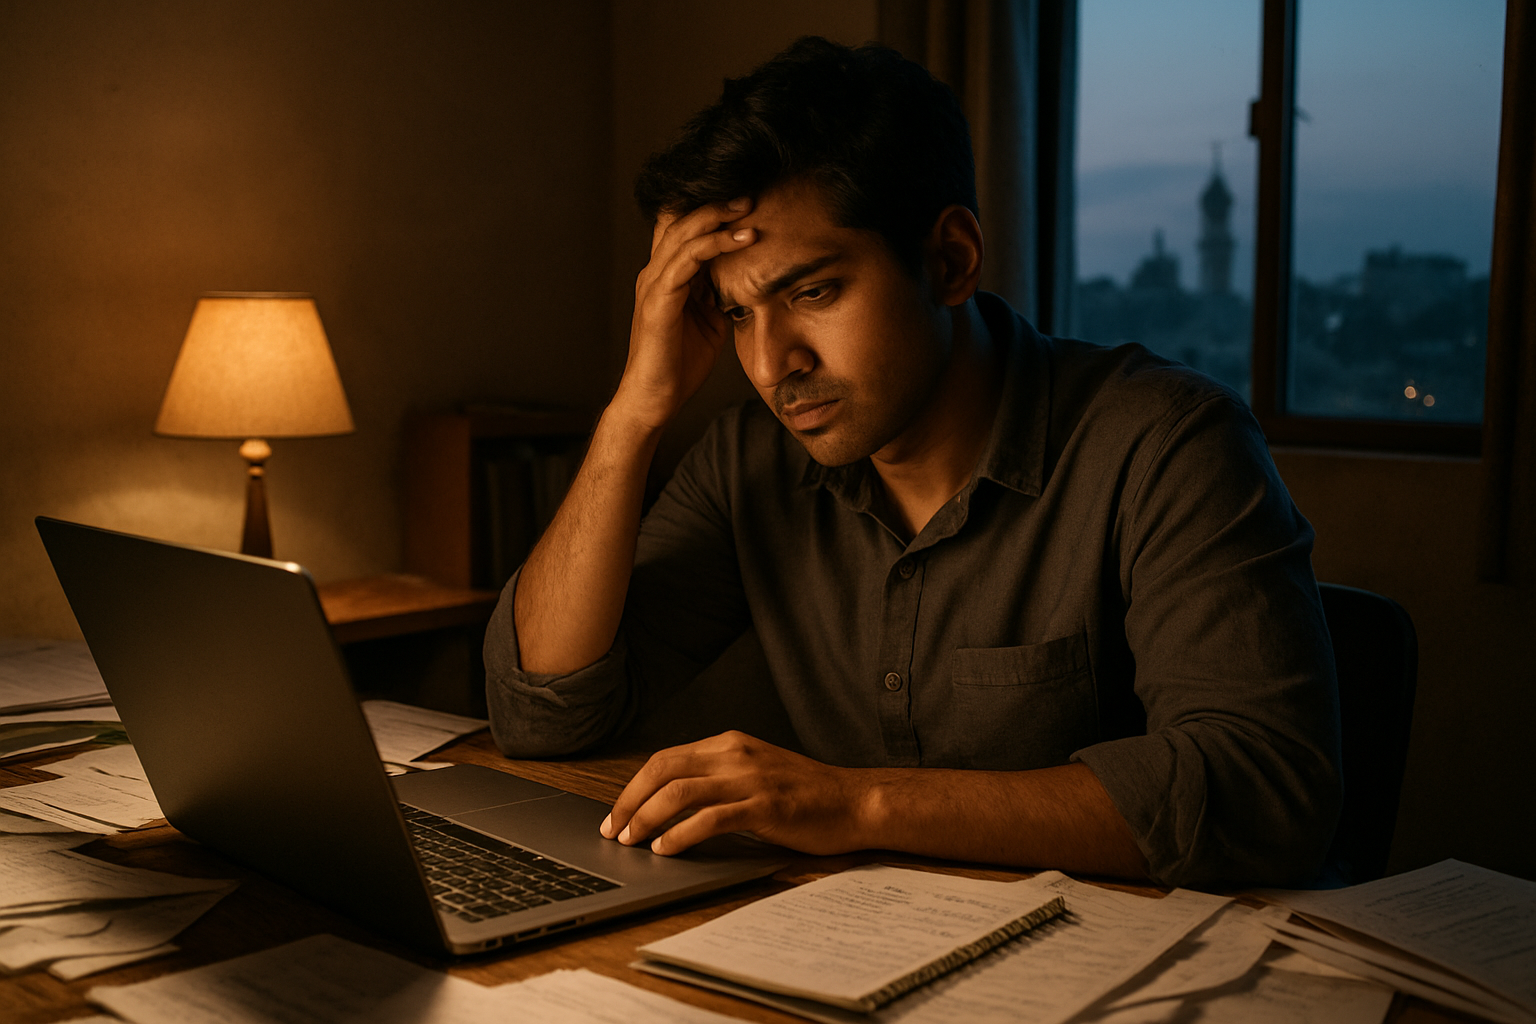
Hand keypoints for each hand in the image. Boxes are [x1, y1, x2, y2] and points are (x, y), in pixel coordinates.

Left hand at [600, 731, 871, 855]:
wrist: (855, 802)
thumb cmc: (807, 794)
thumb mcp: (756, 773)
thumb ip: (718, 780)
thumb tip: (670, 805)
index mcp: (729, 744)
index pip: (666, 759)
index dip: (634, 786)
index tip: (617, 813)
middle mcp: (735, 755)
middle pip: (663, 770)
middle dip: (630, 801)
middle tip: (614, 830)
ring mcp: (750, 779)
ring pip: (679, 792)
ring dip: (648, 818)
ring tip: (633, 841)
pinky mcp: (765, 807)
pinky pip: (710, 818)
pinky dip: (680, 834)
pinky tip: (667, 849)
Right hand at [612, 199, 758, 431]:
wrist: (654, 400)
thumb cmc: (678, 365)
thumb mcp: (709, 322)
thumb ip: (718, 295)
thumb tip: (745, 279)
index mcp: (666, 276)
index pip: (683, 229)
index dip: (710, 211)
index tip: (745, 203)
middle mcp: (655, 273)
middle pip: (681, 220)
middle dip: (717, 204)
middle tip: (751, 195)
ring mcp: (654, 284)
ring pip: (683, 234)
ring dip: (718, 217)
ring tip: (749, 207)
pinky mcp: (659, 301)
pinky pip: (686, 261)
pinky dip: (714, 245)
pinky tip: (741, 239)